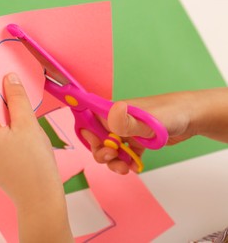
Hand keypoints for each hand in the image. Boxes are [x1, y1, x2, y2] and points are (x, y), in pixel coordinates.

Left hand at [0, 72, 72, 241]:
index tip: (15, 81)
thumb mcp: (27, 124)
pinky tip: (21, 133)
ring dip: (6, 116)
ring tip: (25, 118)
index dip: (0, 88)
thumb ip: (16, 98)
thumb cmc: (35, 163)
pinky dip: (6, 129)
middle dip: (4, 103)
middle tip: (23, 101)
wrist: (39, 199)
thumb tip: (8, 77)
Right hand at [81, 91, 199, 174]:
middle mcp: (116, 120)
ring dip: (114, 161)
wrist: (191, 117)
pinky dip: (127, 162)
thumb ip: (127, 122)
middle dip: (101, 153)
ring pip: (111, 149)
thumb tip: (111, 114)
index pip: (89, 122)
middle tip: (112, 158)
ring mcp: (127, 131)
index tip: (98, 145)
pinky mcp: (137, 140)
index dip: (88, 136)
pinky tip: (135, 167)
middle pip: (98, 139)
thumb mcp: (147, 121)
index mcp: (112, 111)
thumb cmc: (169, 114)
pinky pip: (126, 154)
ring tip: (124, 168)